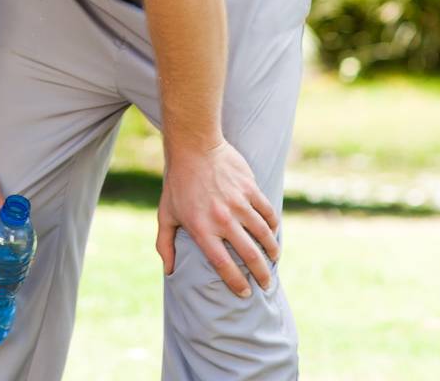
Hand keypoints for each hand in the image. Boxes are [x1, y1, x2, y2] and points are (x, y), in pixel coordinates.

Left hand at [156, 139, 279, 297]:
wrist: (193, 145)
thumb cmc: (178, 182)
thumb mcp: (166, 213)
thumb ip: (165, 244)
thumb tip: (169, 271)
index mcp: (202, 229)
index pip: (224, 266)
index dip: (237, 284)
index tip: (245, 293)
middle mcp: (223, 219)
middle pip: (250, 255)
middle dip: (262, 275)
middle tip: (266, 284)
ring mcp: (238, 203)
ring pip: (264, 235)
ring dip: (272, 251)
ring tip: (273, 259)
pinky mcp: (250, 188)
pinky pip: (268, 212)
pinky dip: (273, 225)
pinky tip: (272, 232)